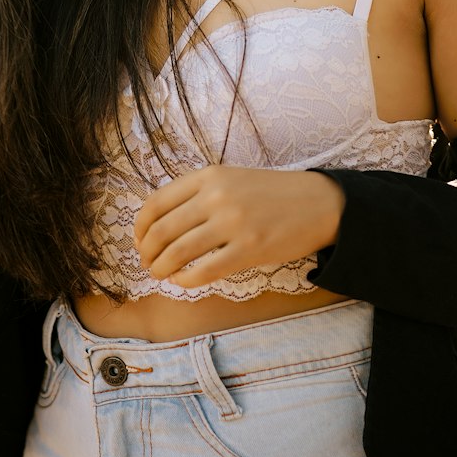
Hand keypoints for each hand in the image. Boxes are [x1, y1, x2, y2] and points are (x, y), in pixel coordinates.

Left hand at [134, 165, 345, 289]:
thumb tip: (161, 222)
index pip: (157, 202)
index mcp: (209, 175)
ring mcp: (233, 223)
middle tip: (147, 262)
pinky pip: (204, 270)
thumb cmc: (271, 193)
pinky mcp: (248, 250)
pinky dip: (185, 279)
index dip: (141, 226)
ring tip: (159, 274)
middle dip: (147, 251)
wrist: (318, 203)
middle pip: (162, 229)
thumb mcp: (231, 178)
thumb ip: (198, 193)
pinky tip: (182, 280)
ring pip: (178, 251)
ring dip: (161, 267)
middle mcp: (217, 196)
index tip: (138, 240)